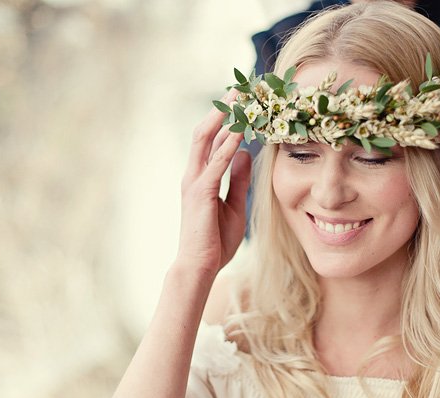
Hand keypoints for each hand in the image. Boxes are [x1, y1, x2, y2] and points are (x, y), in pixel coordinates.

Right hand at [175, 90, 251, 276]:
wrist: (199, 266)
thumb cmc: (214, 240)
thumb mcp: (234, 205)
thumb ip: (238, 179)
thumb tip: (246, 153)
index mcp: (201, 177)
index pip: (212, 141)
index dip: (226, 120)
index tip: (242, 102)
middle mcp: (194, 174)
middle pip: (206, 133)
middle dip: (222, 110)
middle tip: (239, 89)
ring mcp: (194, 182)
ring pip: (206, 141)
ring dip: (223, 119)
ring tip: (239, 99)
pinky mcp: (200, 193)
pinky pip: (215, 164)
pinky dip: (227, 146)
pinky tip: (240, 132)